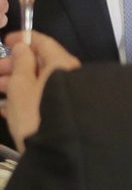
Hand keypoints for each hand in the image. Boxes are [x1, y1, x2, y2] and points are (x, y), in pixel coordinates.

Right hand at [2, 31, 79, 151]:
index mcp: (61, 64)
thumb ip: (21, 63)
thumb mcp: (21, 86)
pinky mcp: (56, 113)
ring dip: (11, 84)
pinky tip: (2, 108)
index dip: (24, 39)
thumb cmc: (35, 112)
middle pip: (37, 64)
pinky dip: (18, 100)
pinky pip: (36, 100)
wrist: (58, 150)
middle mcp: (66, 76)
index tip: (5, 40)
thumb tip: (23, 46)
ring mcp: (61, 95)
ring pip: (34, 82)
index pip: (44, 43)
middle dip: (12, 66)